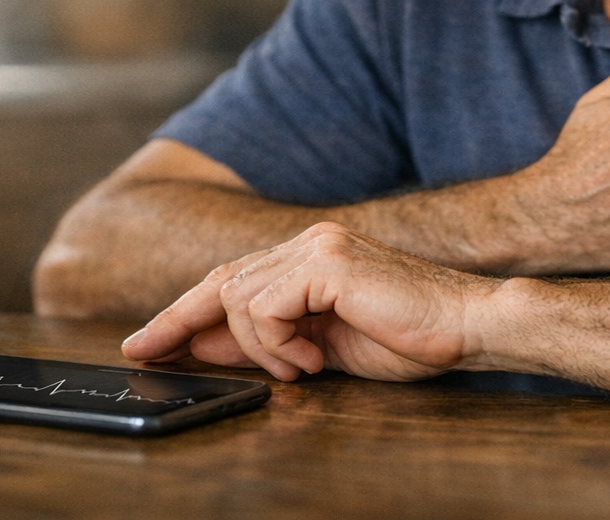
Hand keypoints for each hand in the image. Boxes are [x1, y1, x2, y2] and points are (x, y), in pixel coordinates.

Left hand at [120, 223, 498, 382]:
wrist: (468, 327)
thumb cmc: (410, 339)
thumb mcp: (322, 348)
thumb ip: (268, 343)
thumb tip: (205, 348)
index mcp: (309, 255)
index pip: (231, 279)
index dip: (183, 312)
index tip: (146, 342)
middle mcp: (307, 241)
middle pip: (220, 280)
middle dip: (176, 321)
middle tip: (141, 351)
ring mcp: (316, 246)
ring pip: (237, 298)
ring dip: (257, 347)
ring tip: (300, 368)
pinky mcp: (326, 262)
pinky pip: (264, 307)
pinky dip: (276, 342)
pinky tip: (310, 360)